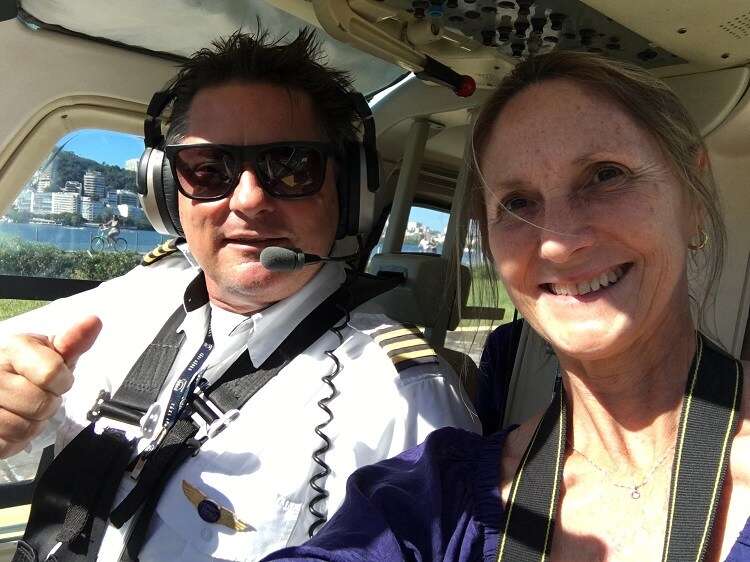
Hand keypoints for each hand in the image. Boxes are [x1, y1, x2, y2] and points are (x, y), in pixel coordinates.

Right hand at [0, 316, 101, 457]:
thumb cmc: (28, 366)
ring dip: (32, 424)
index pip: (51, 373)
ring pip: (23, 429)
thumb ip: (73, 342)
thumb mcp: (50, 351)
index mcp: (13, 349)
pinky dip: (15, 440)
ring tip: (25, 409)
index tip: (56, 379)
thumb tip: (94, 322)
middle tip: (39, 395)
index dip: (62, 382)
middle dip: (49, 404)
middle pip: (40, 405)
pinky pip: (6, 445)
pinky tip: (12, 422)